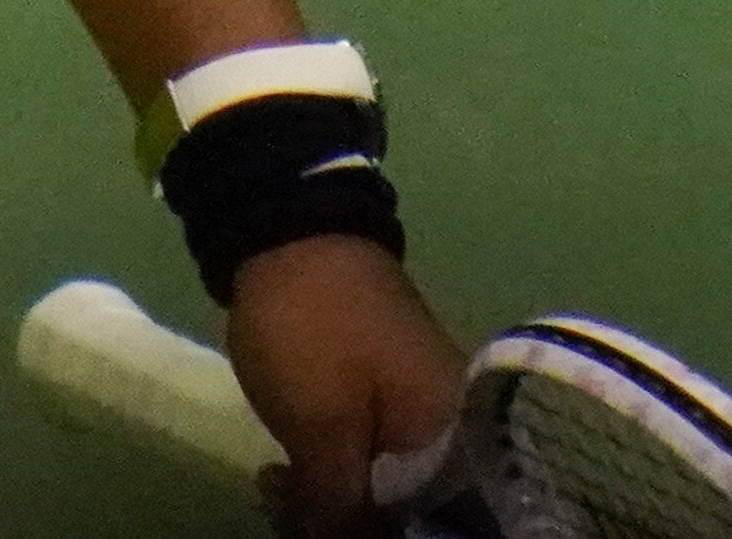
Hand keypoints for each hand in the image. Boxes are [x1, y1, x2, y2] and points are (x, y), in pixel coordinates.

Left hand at [226, 236, 466, 535]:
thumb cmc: (313, 330)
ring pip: (386, 478)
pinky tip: (290, 469)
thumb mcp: (321, 431)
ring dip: (332, 494)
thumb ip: (344, 508)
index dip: (380, 533)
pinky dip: (334, 463)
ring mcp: (422, 400)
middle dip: (348, 519)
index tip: (317, 531)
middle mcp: (455, 423)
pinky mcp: (389, 384)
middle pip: (411, 505)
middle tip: (281, 506)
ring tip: (274, 486)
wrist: (287, 224)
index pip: (433, 521)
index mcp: (458, 436)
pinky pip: (373, 447)